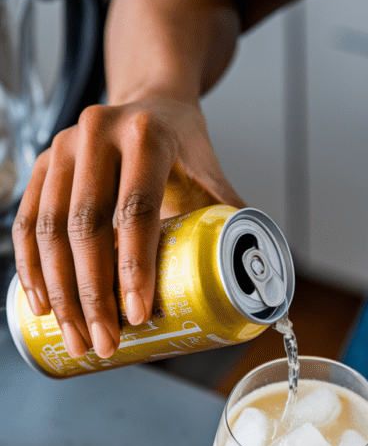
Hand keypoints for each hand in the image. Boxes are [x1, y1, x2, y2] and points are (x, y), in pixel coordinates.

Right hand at [12, 97, 243, 357]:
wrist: (149, 104)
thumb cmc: (184, 149)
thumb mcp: (212, 173)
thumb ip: (231, 218)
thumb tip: (261, 279)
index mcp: (147, 136)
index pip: (137, 208)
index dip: (134, 266)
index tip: (137, 316)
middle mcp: (98, 134)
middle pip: (86, 225)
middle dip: (93, 295)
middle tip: (105, 342)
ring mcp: (63, 147)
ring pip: (49, 228)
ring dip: (60, 292)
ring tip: (77, 338)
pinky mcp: (42, 163)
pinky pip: (27, 222)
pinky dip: (31, 268)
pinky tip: (42, 305)